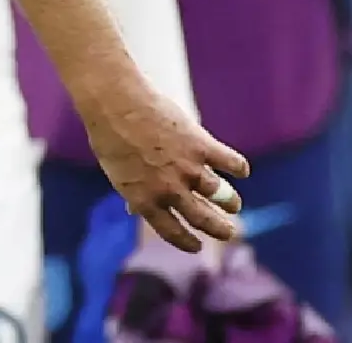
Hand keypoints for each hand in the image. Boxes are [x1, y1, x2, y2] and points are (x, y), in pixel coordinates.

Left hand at [83, 86, 249, 251]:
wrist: (117, 104)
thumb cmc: (111, 137)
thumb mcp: (117, 174)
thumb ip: (132, 194)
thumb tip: (134, 211)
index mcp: (146, 201)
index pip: (173, 232)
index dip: (188, 242)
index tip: (199, 247)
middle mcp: (170, 190)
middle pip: (204, 220)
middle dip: (220, 230)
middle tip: (230, 233)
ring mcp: (188, 169)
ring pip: (222, 195)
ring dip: (231, 202)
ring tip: (234, 204)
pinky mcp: (201, 146)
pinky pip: (230, 162)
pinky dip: (238, 167)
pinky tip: (241, 170)